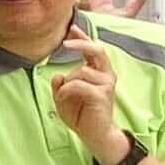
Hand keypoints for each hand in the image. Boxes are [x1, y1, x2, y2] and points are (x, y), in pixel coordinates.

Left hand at [48, 33, 123, 156]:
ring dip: (67, 83)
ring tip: (65, 97)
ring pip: (80, 71)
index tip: (71, 28)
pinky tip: (65, 100)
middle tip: (64, 43)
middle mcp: (106, 75)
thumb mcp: (64, 99)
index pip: (92, 49)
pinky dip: (66, 91)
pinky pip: (77, 84)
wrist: (96, 136)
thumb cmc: (82, 116)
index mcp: (99, 72)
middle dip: (81, 43)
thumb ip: (60, 86)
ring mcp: (106, 84)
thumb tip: (58, 75)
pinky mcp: (102, 94)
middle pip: (96, 50)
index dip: (82, 37)